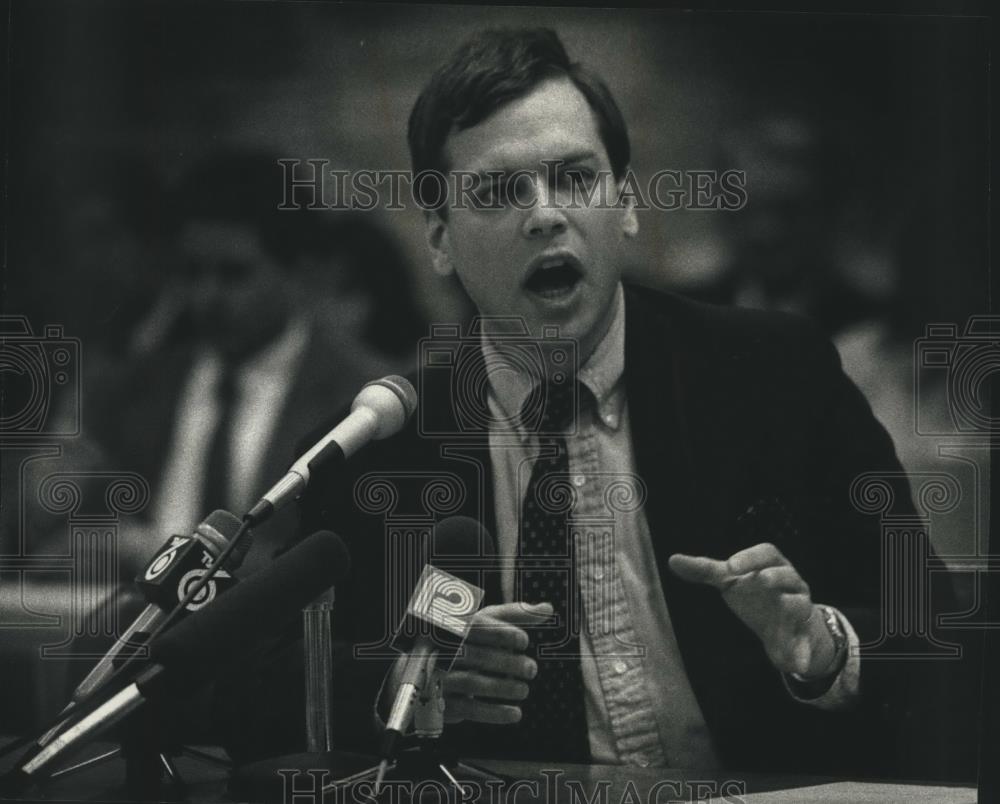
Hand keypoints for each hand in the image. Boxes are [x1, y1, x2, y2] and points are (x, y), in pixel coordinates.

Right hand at [441, 602, 551, 724]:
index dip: (502, 633)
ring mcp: (441, 676)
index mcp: (455, 625)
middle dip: (509, 663)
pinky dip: (495, 713)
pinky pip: (469, 709)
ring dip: (503, 688)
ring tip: (524, 689)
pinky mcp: (443, 702)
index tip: (523, 641)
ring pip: (473, 683)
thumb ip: (516, 614)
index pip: (477, 627)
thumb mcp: (487, 621)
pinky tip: (515, 712)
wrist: (430, 666)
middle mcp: (444, 650)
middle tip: (531, 669)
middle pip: (477, 656)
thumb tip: (547, 608)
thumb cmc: (467, 638)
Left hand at [669, 543, 837, 678]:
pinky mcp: (804, 633)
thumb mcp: (731, 581)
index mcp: (770, 565)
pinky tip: (795, 666)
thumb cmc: (755, 592)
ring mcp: (799, 607)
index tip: (730, 566)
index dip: (749, 557)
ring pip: (799, 606)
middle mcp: (790, 583)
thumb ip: (705, 570)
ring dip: (791, 610)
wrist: (785, 619)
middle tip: (763, 580)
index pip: (765, 553)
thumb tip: (672, 560)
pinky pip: (805, 642)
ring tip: (782, 608)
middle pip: (787, 574)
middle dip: (776, 576)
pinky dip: (801, 653)